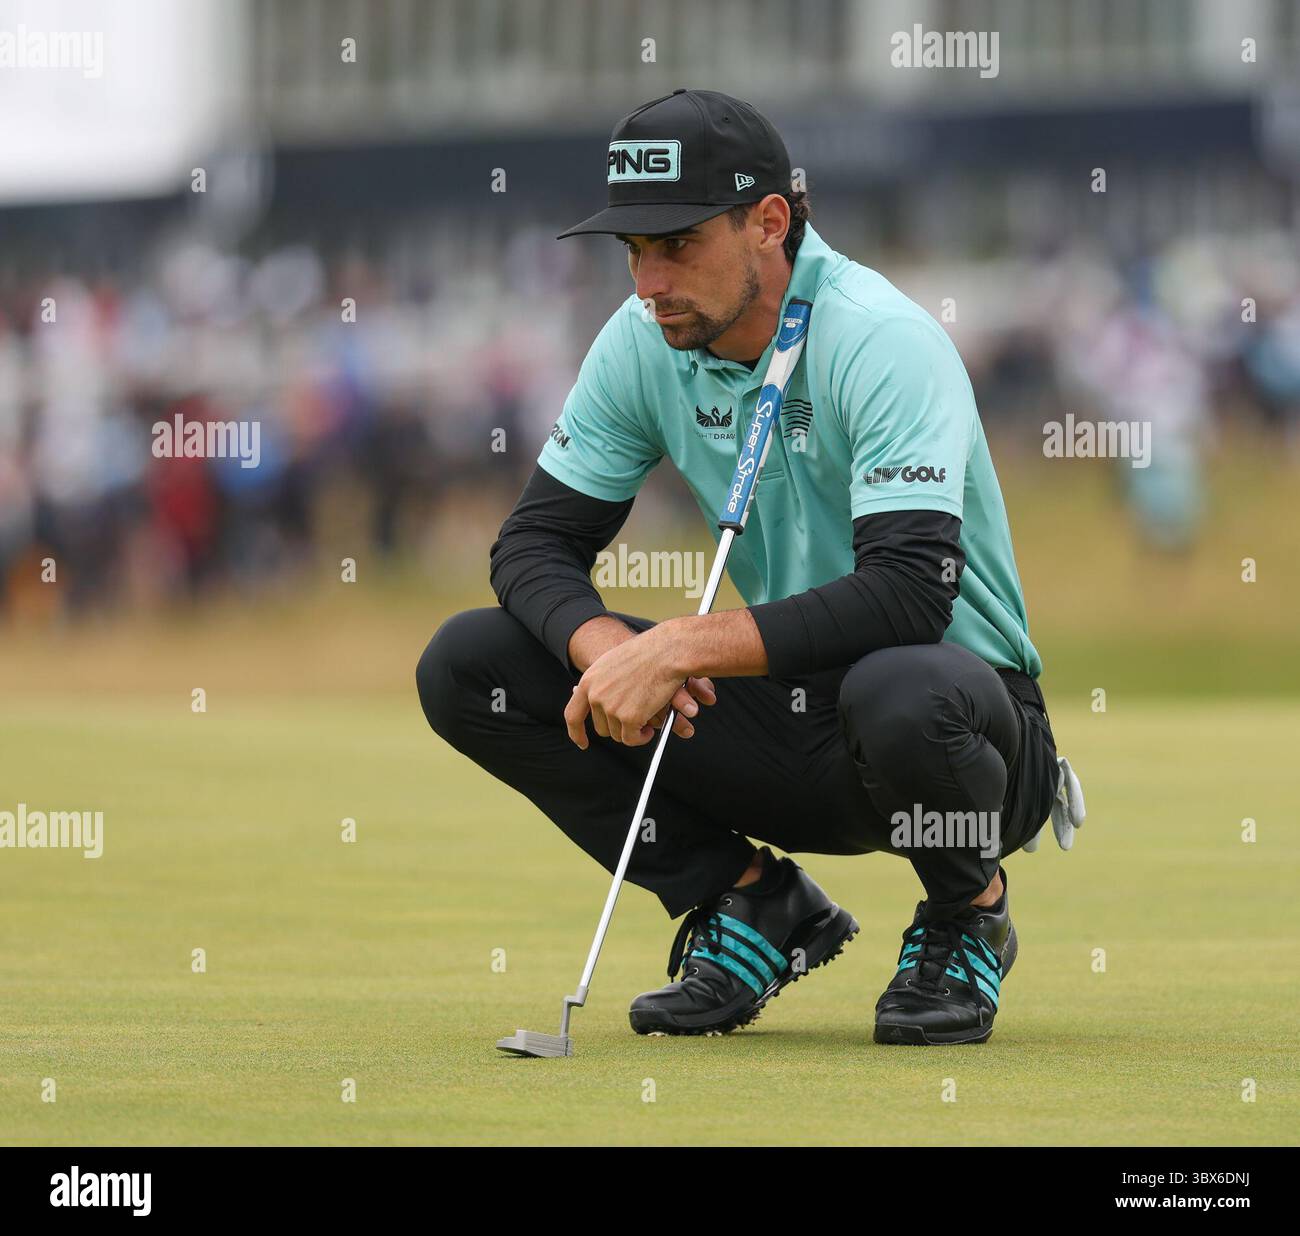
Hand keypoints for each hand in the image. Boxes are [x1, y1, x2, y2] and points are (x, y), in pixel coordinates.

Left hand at [564, 624, 715, 748]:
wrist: (667, 651)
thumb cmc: (647, 653)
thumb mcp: (614, 663)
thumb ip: (602, 682)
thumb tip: (596, 700)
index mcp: (588, 681)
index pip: (572, 715)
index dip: (576, 732)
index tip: (582, 743)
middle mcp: (595, 695)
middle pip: (601, 728)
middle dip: (618, 729)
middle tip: (634, 722)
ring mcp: (611, 707)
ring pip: (618, 735)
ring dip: (632, 732)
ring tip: (646, 719)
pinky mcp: (628, 717)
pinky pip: (631, 739)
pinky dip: (641, 738)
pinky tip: (650, 729)